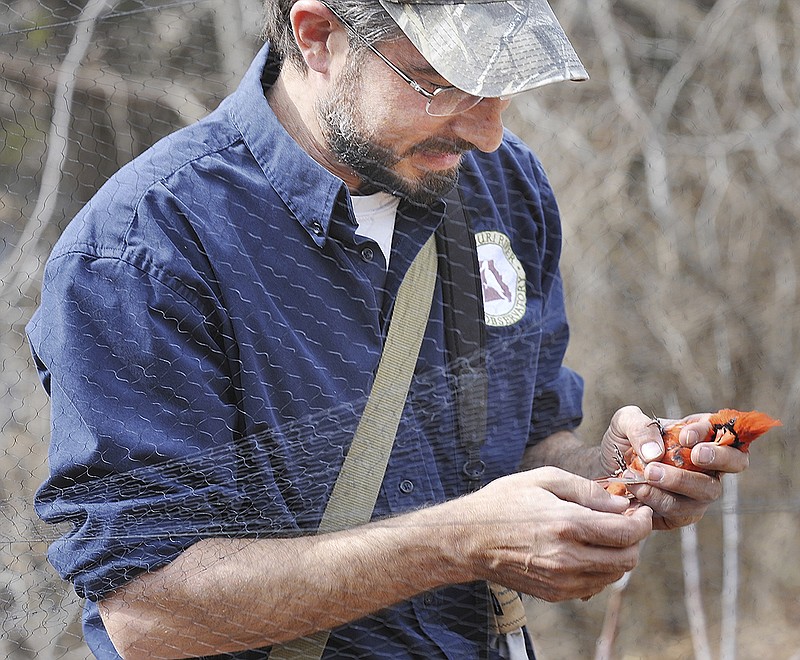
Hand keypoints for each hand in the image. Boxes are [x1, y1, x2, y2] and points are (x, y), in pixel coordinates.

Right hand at [450, 466, 651, 600]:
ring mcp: (562, 580)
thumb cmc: (504, 502)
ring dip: (619, 555)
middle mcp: (568, 558)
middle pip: (628, 559)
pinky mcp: (555, 593)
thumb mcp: (544, 479)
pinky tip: (585, 549)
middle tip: (626, 521)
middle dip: (635, 539)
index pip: (627, 533)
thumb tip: (620, 502)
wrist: (469, 539)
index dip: (642, 521)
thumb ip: (587, 490)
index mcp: (567, 525)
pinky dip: (600, 568)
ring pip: (614, 575)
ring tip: (604, 534)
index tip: (639, 510)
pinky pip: (594, 585)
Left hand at [600, 406, 749, 529]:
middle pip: (735, 462)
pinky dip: (659, 501)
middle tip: (693, 455)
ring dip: (677, 482)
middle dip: (716, 458)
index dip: (710, 433)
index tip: (685, 436)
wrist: (603, 471)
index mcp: (700, 434)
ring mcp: (699, 492)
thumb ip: (640, 427)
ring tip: (646, 474)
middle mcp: (707, 464)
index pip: (722, 429)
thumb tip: (655, 453)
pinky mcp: (682, 514)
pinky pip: (681, 512)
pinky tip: (639, 491)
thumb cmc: (621, 442)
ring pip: (706, 492)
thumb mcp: (624, 422)